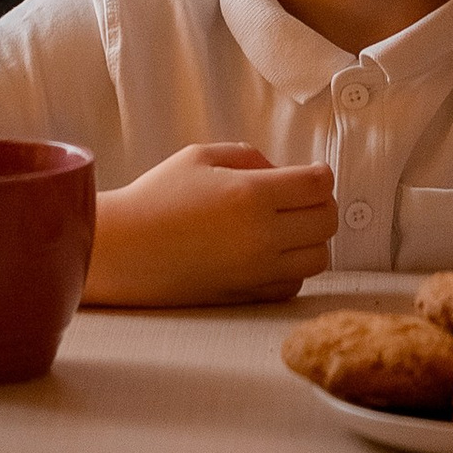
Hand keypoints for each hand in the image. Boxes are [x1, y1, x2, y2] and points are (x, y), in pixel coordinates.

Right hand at [88, 144, 338, 305]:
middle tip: (301, 198)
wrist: (124, 251)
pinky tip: (271, 254)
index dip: (321, 174)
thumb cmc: (157, 197)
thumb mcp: (201, 157)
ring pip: (318, 258)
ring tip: (288, 227)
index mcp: (250, 194)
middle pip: (328, 222)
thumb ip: (250, 156)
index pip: (318, 185)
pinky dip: (293, 269)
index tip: (312, 173)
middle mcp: (261, 236)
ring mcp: (256, 271)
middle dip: (322, 204)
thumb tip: (284, 172)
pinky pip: (293, 285)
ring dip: (312, 239)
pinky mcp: (246, 296)